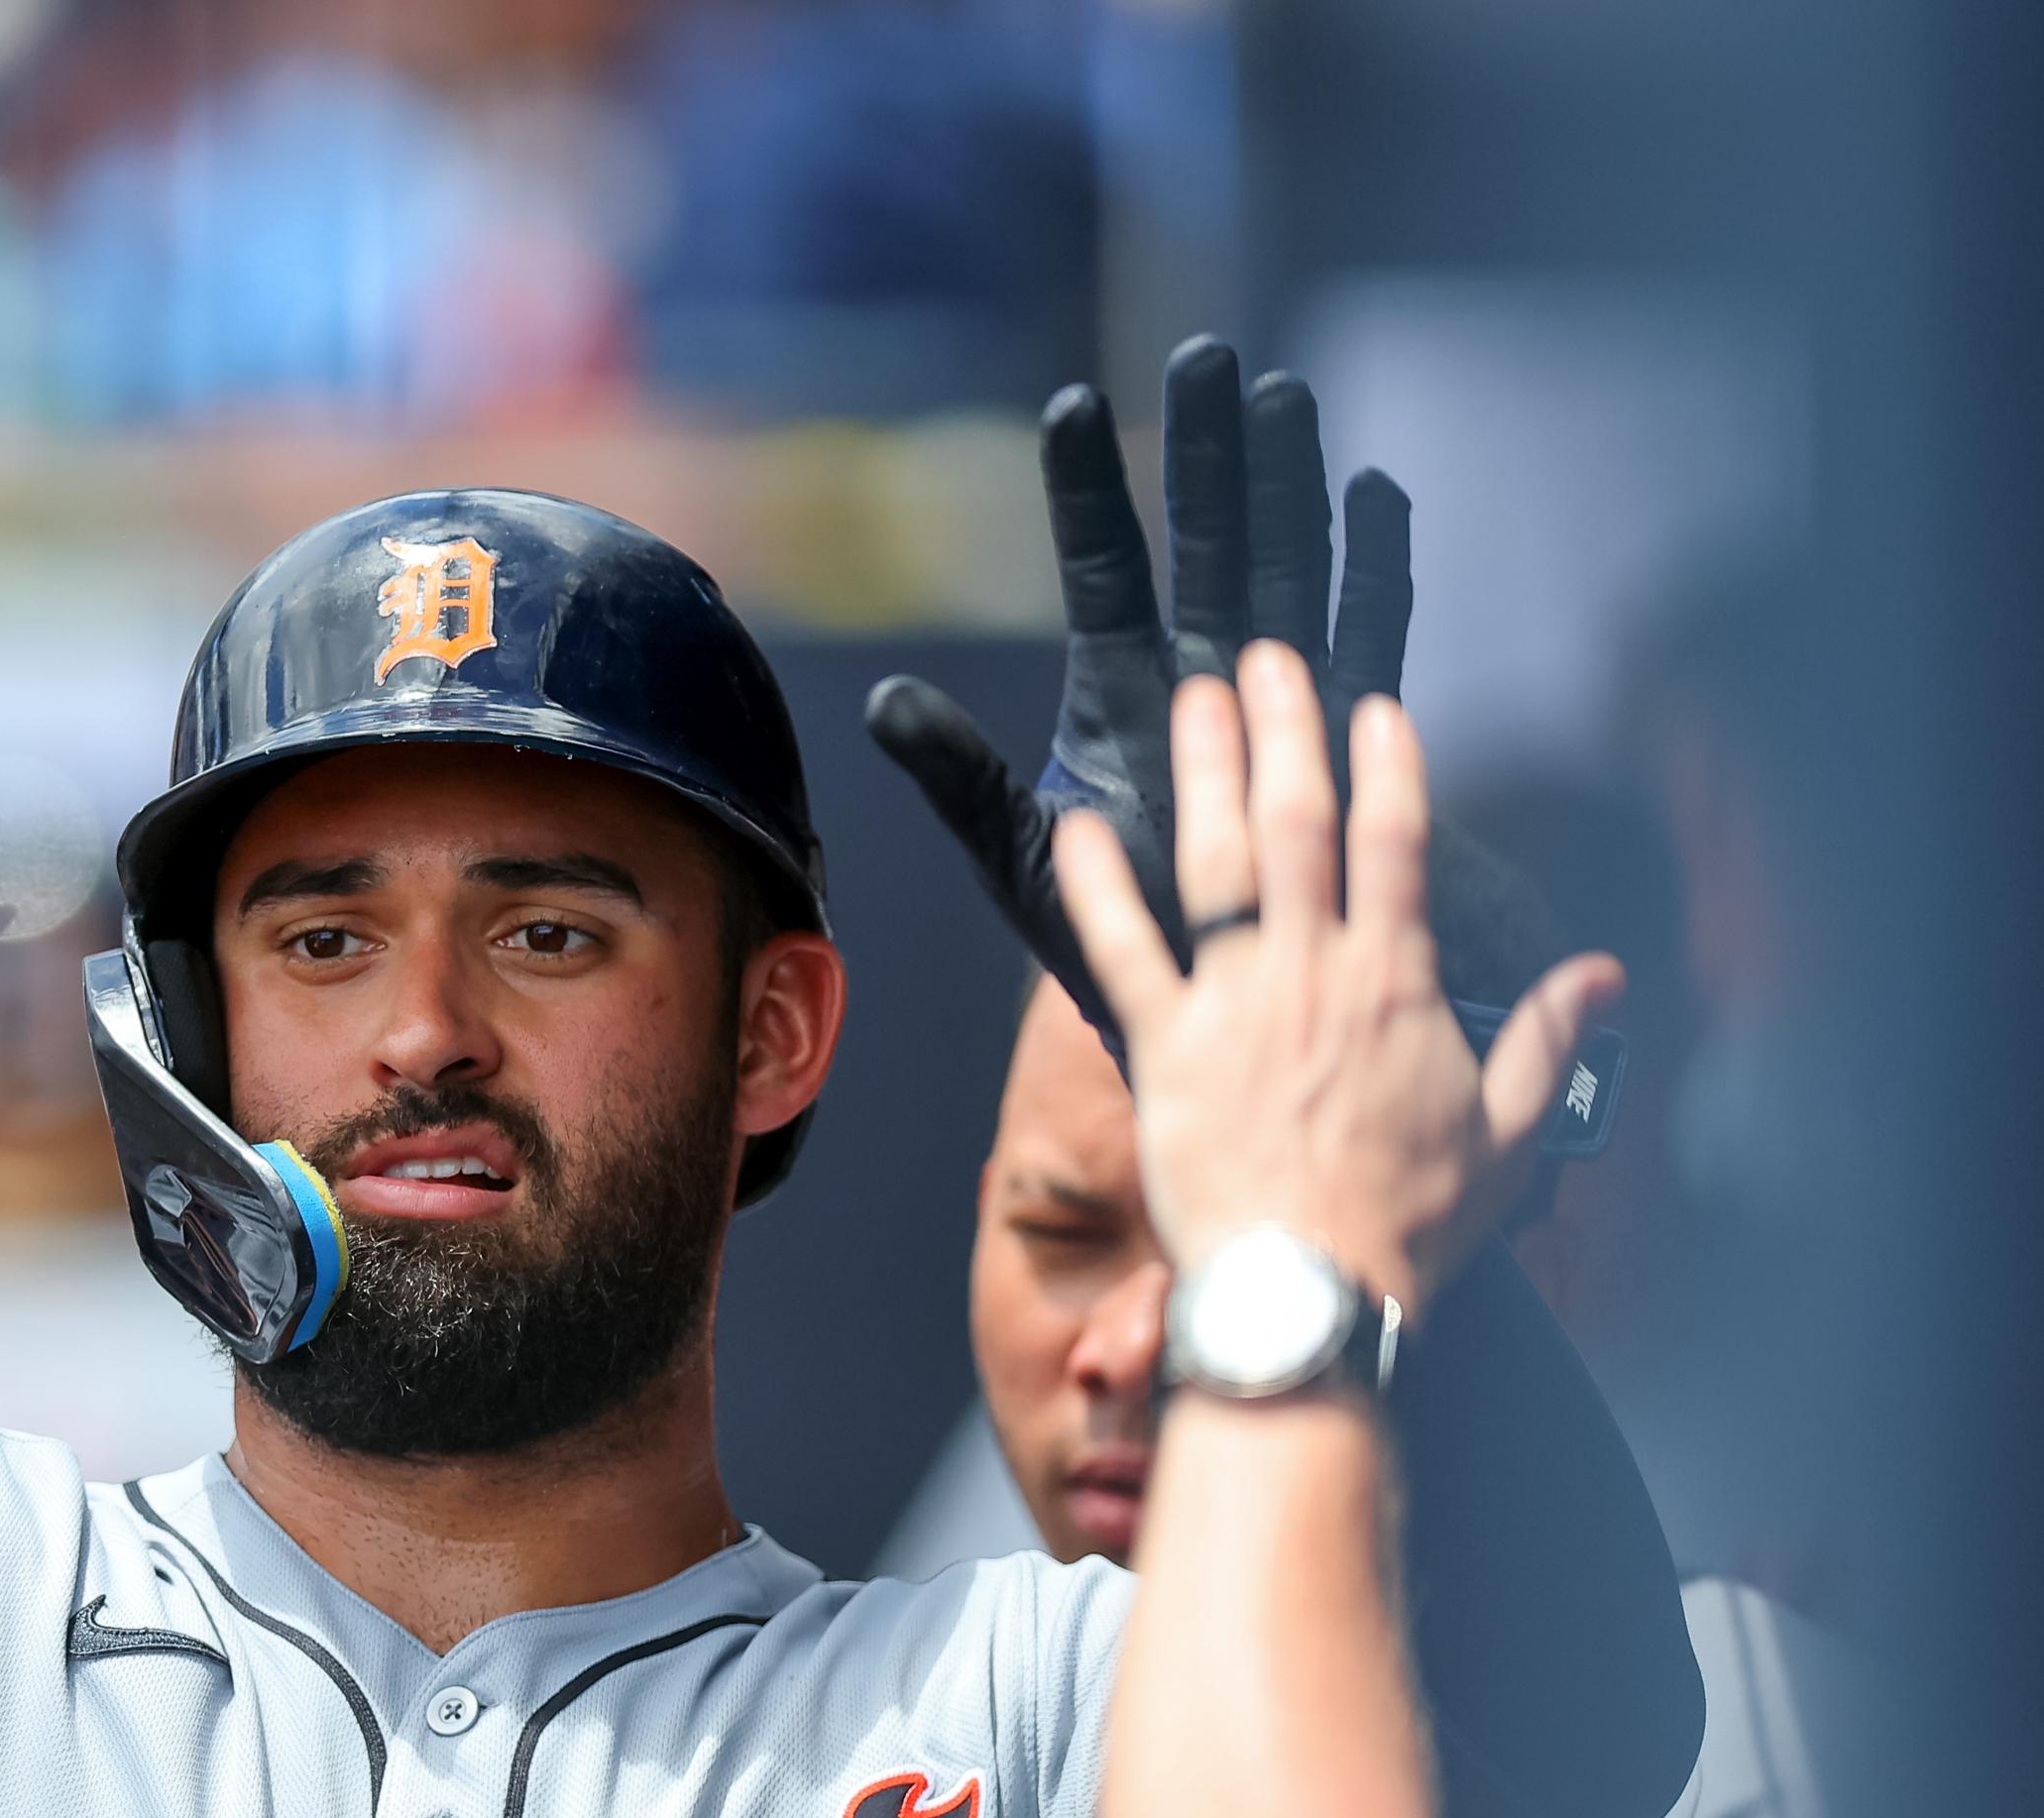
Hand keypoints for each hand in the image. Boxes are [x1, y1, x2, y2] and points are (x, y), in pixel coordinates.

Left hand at [867, 336, 1410, 1050]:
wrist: (1220, 1017)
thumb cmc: (1119, 944)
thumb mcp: (1024, 862)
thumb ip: (962, 781)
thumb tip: (884, 706)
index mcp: (1121, 698)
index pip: (1103, 570)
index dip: (1091, 492)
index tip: (1072, 404)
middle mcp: (1201, 680)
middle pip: (1209, 543)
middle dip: (1210, 454)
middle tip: (1213, 356)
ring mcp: (1278, 698)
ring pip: (1290, 568)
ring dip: (1291, 488)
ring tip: (1286, 399)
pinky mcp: (1347, 735)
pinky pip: (1370, 637)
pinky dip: (1377, 570)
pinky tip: (1377, 495)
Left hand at [1052, 644, 1621, 1313]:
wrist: (1310, 1291)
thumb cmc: (1408, 1225)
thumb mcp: (1508, 1132)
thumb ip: (1552, 1040)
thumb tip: (1605, 975)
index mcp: (1398, 982)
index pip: (1397, 844)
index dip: (1386, 766)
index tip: (1374, 709)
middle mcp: (1314, 972)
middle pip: (1298, 823)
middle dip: (1281, 731)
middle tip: (1260, 659)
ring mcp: (1233, 1002)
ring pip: (1216, 860)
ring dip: (1203, 771)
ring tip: (1189, 698)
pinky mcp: (1162, 1046)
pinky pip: (1120, 948)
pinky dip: (1097, 884)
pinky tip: (1075, 824)